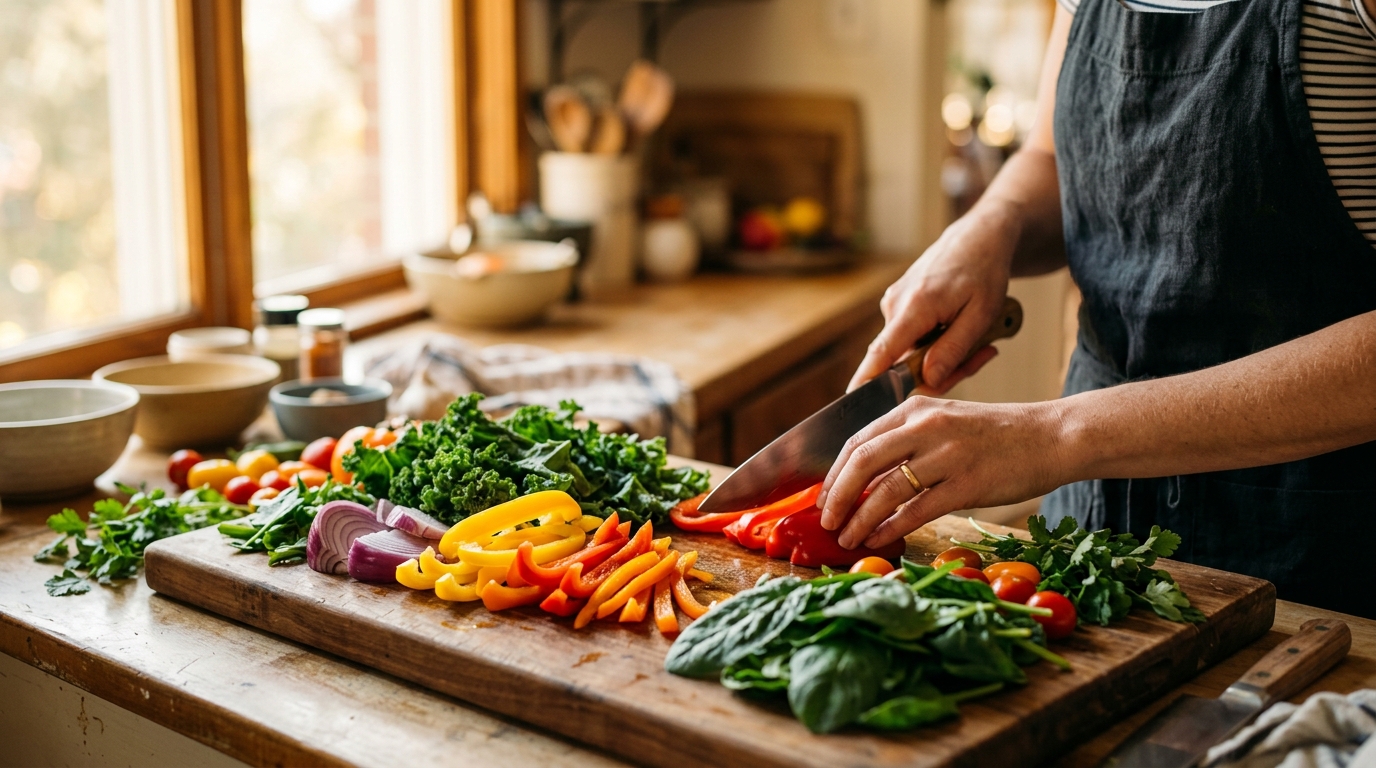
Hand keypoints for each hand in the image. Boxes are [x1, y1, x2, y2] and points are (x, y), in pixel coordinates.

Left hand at [816, 396, 1067, 548]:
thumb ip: (908, 439)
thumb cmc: (997, 435)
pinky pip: (916, 509)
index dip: (834, 473)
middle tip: (826, 521)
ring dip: (859, 518)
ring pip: (885, 489)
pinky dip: (890, 527)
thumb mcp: (946, 421)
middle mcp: (926, 426)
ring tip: (847, 538)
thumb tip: (866, 476)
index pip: (858, 440)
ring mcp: (947, 454)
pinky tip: (877, 538)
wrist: (1053, 436)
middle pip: (862, 461)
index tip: (822, 497)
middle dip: (836, 495)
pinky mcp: (968, 483)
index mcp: (916, 408)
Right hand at [849, 201, 1020, 393]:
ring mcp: (894, 303)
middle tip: (981, 356)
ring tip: (978, 339)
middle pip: (902, 361)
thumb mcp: (981, 315)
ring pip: (910, 350)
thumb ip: (953, 350)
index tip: (854, 404)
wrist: (979, 237)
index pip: (881, 354)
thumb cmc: (984, 271)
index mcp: (914, 307)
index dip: (867, 382)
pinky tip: (960, 328)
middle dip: (939, 371)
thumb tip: (929, 379)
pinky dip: (936, 340)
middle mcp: (895, 305)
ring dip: (941, 355)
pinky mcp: (899, 303)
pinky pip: (911, 336)